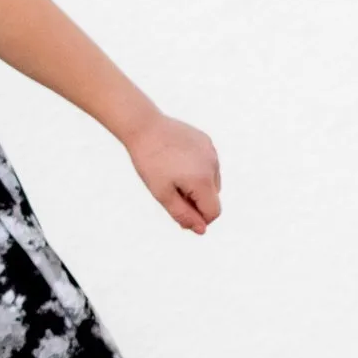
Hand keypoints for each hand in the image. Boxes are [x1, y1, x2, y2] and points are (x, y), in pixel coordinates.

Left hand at [125, 113, 221, 232]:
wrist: (144, 127)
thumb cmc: (150, 163)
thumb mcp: (162, 194)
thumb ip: (183, 215)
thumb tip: (201, 230)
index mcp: (203, 181)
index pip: (213, 212)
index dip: (199, 219)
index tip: (180, 213)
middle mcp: (213, 165)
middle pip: (213, 197)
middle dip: (197, 201)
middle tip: (171, 192)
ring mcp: (211, 151)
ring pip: (212, 180)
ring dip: (197, 185)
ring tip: (173, 175)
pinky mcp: (206, 141)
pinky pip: (208, 163)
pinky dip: (197, 168)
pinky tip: (177, 161)